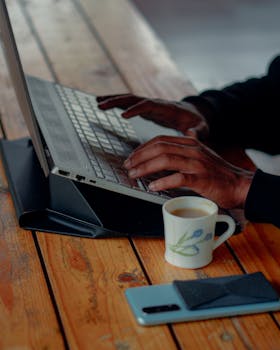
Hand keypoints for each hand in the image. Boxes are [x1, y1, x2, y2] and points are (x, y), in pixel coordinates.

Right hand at [97, 93, 208, 138]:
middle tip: (101, 105)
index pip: (149, 106)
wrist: (194, 113)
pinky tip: (103, 104)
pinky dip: (116, 103)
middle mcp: (155, 103)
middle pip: (134, 98)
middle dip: (117, 101)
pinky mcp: (145, 108)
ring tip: (97, 102)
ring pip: (128, 99)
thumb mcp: (201, 127)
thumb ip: (198, 131)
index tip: (124, 115)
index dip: (136, 109)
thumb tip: (193, 134)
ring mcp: (149, 104)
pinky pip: (128, 103)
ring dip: (113, 100)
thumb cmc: (196, 121)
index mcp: (167, 108)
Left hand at [123, 135, 253, 208]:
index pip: (161, 140)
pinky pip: (178, 178)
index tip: (132, 157)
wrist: (239, 185)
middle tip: (128, 166)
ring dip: (146, 168)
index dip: (143, 148)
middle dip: (139, 157)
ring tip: (134, 175)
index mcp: (191, 143)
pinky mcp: (201, 179)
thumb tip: (160, 157)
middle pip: (159, 148)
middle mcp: (193, 149)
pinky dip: (163, 181)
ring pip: (166, 160)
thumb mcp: (199, 157)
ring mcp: (197, 163)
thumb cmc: (217, 174)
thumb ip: (181, 154)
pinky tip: (153, 186)